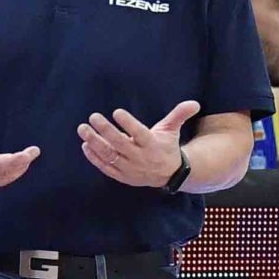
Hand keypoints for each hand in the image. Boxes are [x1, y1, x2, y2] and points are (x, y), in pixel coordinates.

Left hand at [79, 98, 198, 187]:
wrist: (168, 175)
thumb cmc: (166, 146)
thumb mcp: (173, 130)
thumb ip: (180, 115)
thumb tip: (194, 103)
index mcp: (152, 144)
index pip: (139, 133)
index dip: (128, 124)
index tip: (116, 111)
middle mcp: (140, 157)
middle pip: (120, 144)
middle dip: (105, 131)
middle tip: (93, 117)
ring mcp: (130, 168)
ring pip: (110, 156)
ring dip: (95, 143)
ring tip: (83, 129)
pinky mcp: (122, 176)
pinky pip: (106, 168)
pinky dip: (94, 158)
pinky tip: (85, 145)